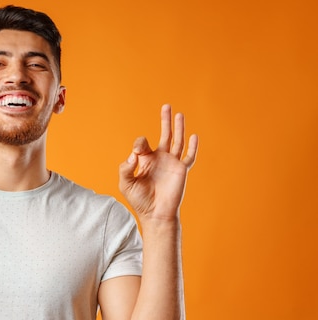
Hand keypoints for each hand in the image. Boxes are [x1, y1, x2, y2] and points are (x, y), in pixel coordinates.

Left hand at [119, 104, 197, 221]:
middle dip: (164, 121)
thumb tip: (133, 154)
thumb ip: (125, 168)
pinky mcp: (181, 171)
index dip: (139, 143)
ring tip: (179, 114)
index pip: (142, 143)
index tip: (137, 152)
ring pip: (177, 141)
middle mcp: (159, 159)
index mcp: (145, 160)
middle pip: (164, 135)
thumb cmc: (139, 200)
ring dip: (178, 128)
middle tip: (166, 106)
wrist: (155, 214)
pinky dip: (192, 147)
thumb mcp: (125, 184)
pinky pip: (189, 157)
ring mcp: (171, 164)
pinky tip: (194, 136)